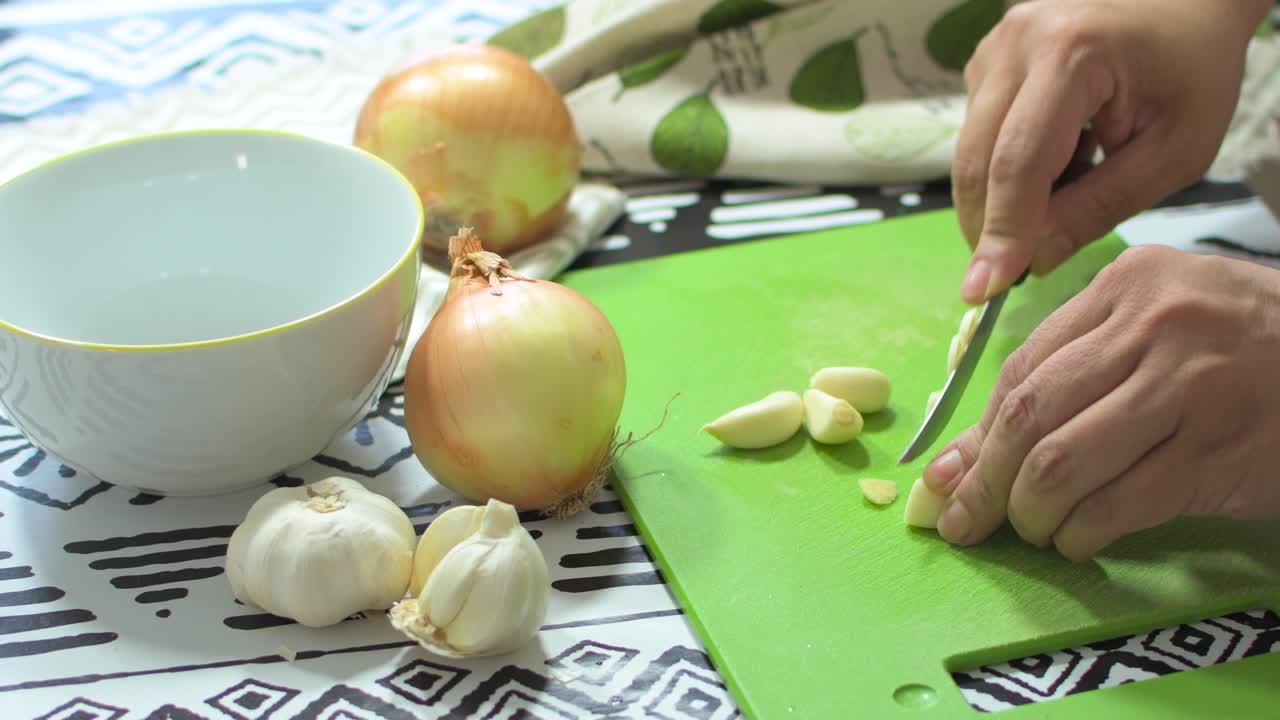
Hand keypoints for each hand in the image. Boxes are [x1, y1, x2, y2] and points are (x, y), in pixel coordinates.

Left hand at [922, 245, 1279, 560]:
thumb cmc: (1249, 351)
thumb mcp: (1162, 331)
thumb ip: (1071, 375)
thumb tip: (967, 456)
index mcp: (1130, 285)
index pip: (1022, 366)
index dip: (976, 433)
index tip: (947, 478)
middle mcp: (1157, 326)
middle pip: (1030, 413)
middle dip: (986, 481)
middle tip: (966, 523)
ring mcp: (1192, 387)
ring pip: (1064, 462)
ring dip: (1031, 513)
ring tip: (1033, 531)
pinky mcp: (1220, 450)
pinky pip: (1119, 503)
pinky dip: (1083, 533)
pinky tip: (1080, 541)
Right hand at [952, 0, 1270, 303]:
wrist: (1186, 5)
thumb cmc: (1193, 71)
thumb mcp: (1173, 151)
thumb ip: (1102, 206)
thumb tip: (1035, 259)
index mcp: (1072, 54)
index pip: (1020, 161)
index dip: (1002, 231)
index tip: (984, 289)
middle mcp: (1018, 42)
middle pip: (977, 160)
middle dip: (988, 227)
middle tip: (1006, 276)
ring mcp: (994, 48)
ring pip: (969, 152)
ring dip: (1000, 198)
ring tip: (1066, 193)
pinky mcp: (986, 61)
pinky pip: (977, 135)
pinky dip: (1003, 170)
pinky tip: (1056, 162)